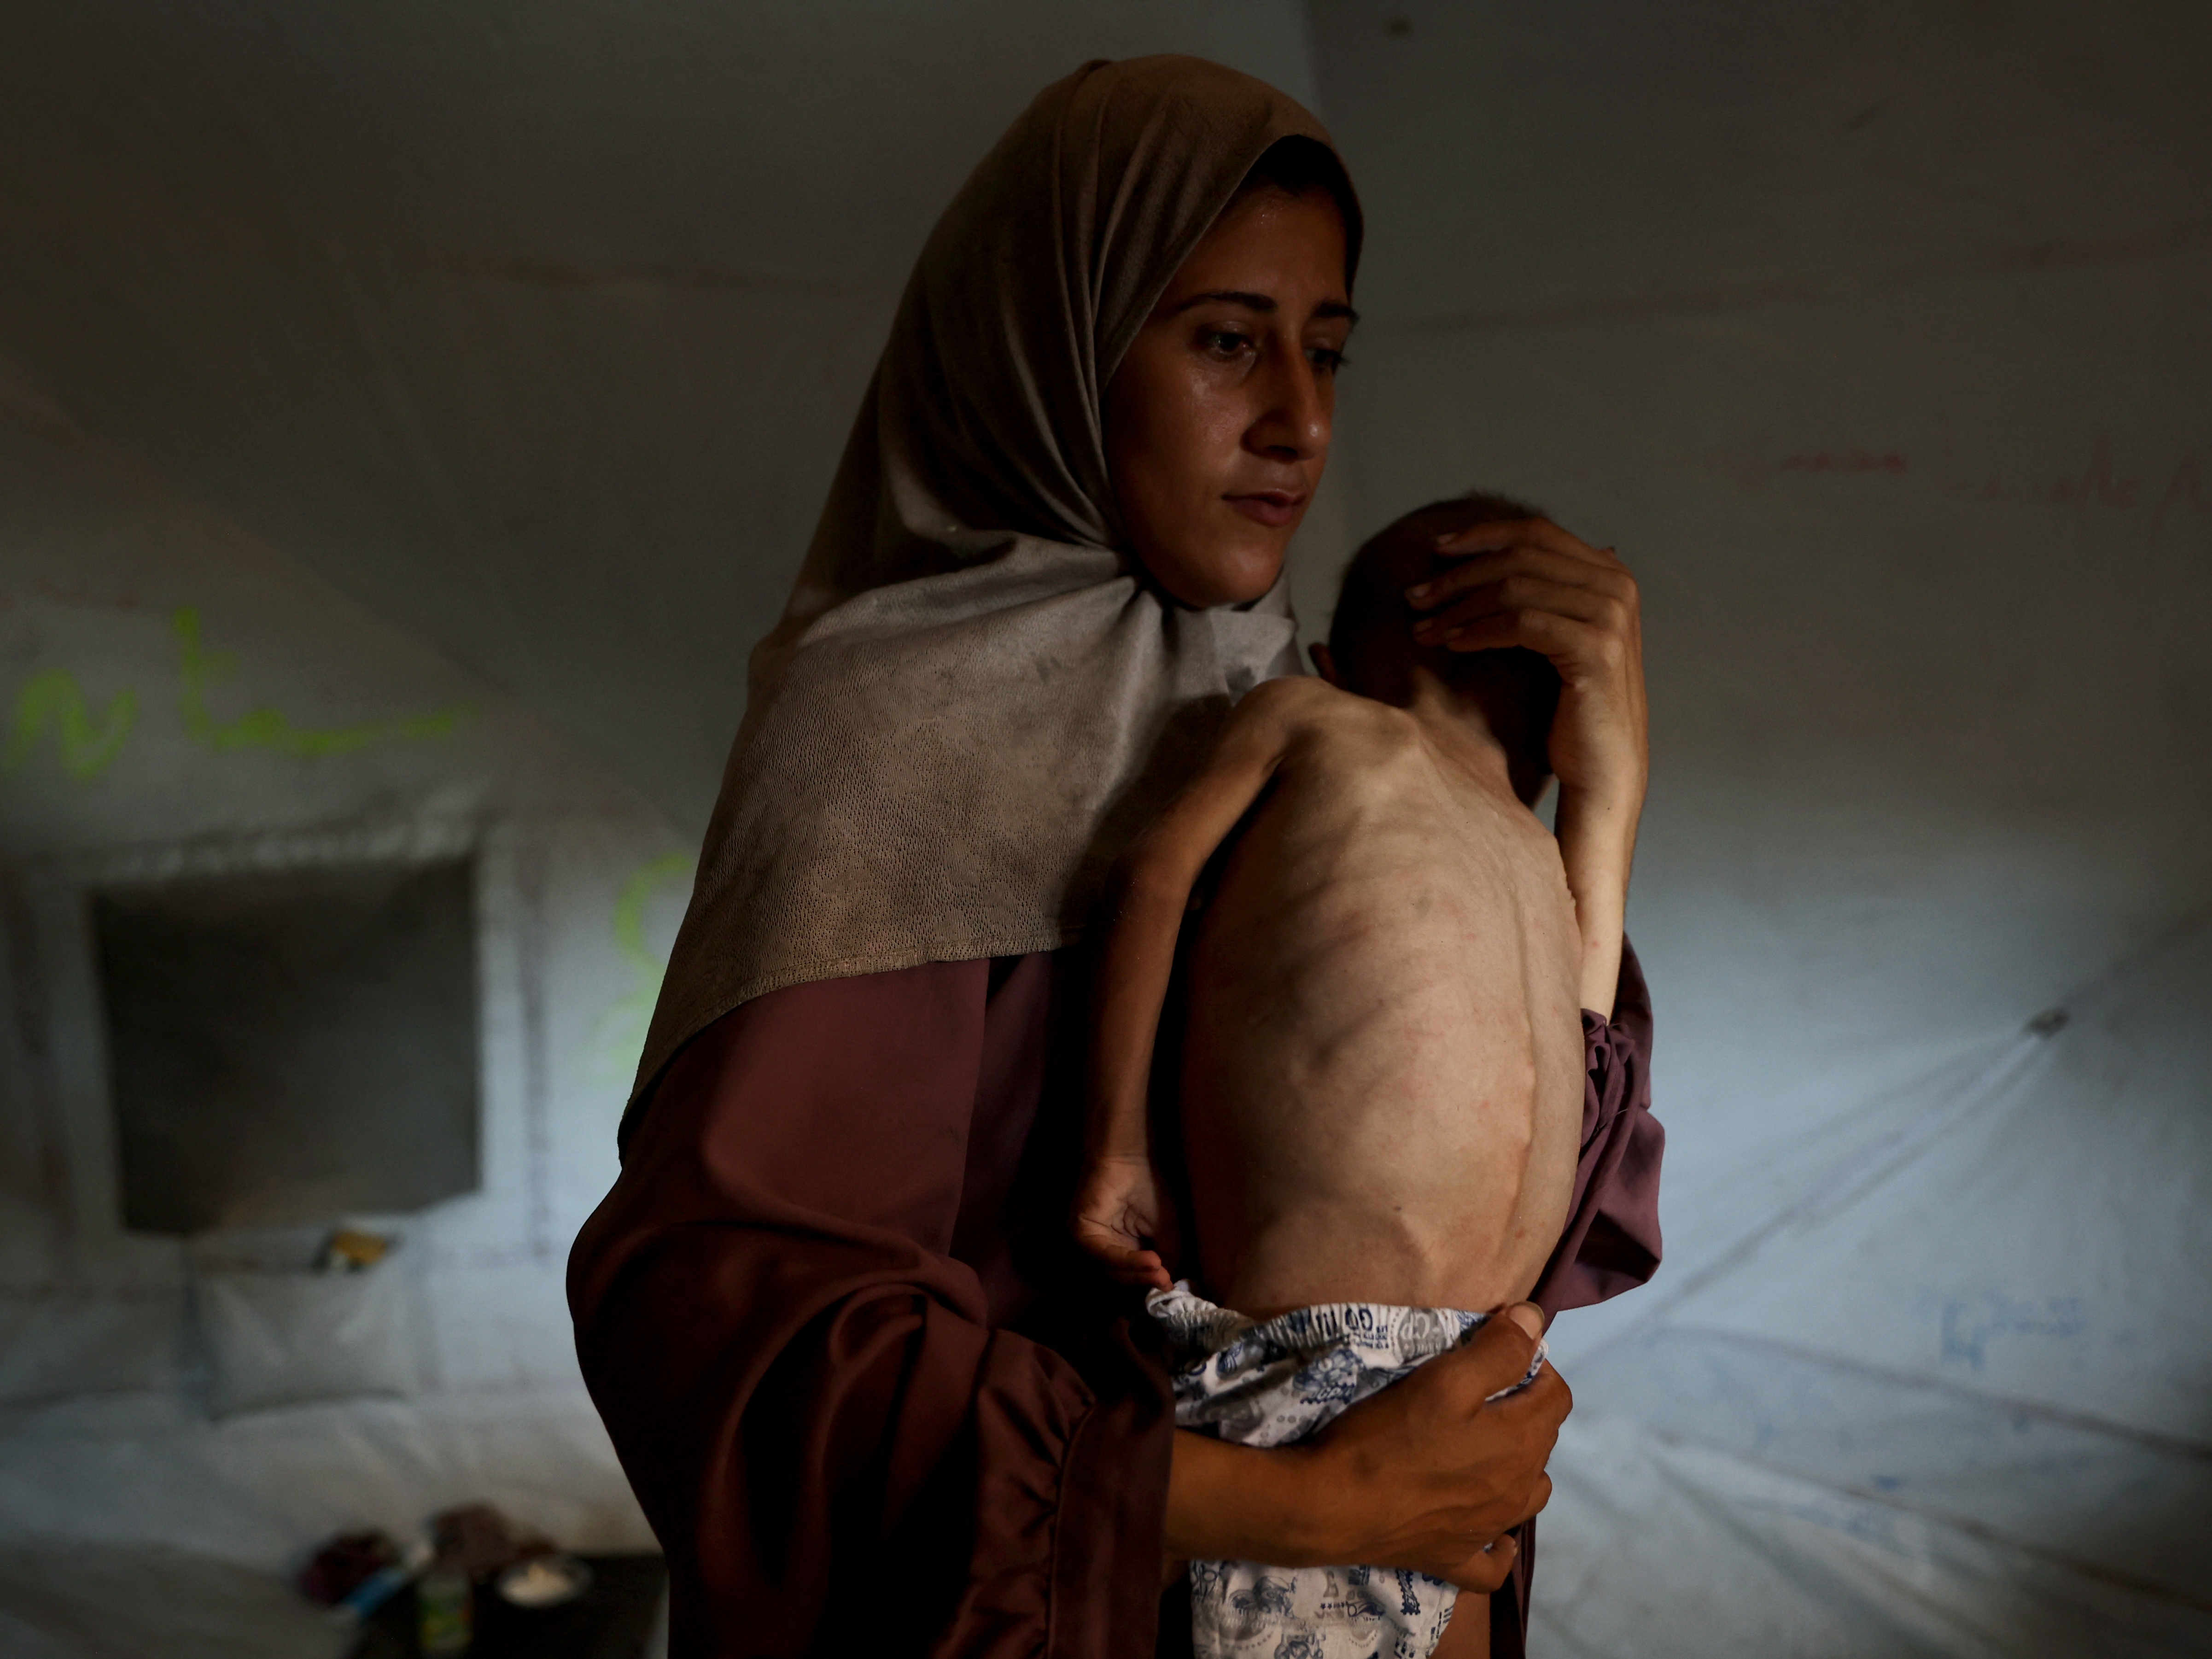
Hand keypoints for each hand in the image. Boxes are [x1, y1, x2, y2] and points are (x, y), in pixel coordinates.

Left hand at [1071, 1153, 1175, 1291]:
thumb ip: (1168, 1255)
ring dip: (1139, 1274)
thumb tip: (1167, 1283)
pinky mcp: (1082, 1233)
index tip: (1171, 1287)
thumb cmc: (1148, 1187)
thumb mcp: (1166, 1228)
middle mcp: (1104, 1249)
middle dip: (1145, 1282)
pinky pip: (1104, 1254)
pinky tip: (1151, 1260)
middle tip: (1167, 1283)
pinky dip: (1128, 1260)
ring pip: (1113, 1270)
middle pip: (1122, 1278)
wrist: (1129, 1159)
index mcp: (1123, 1249)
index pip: (1133, 1276)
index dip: (1151, 1284)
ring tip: (1161, 1274)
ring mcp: (1091, 1243)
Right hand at [1302, 1303, 1564, 1589]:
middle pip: (1542, 1438)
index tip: (1496, 1351)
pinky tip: (1489, 1530)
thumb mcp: (1444, 1379)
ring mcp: (1487, 1530)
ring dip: (1517, 1464)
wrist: (1333, 1505)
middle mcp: (1517, 1490)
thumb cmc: (1388, 1436)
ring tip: (1482, 1444)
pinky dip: (1497, 1545)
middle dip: (1522, 1406)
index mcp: (1521, 1443)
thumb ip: (1498, 1351)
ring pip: (1528, 1493)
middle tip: (1477, 1388)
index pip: (1556, 1394)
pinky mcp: (1454, 1558)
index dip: (1533, 1365)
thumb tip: (1535, 1321)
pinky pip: (1492, 1561)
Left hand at [1406, 518, 1647, 814]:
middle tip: (1415, 596)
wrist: (1603, 768)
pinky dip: (1478, 630)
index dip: (1481, 535)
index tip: (1435, 548)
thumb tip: (1496, 553)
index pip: (1536, 533)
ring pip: (1515, 588)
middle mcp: (1617, 587)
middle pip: (1520, 556)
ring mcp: (1610, 616)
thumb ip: (1542, 593)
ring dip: (1459, 606)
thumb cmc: (1571, 708)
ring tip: (1423, 627)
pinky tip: (1451, 643)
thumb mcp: (1558, 637)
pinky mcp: (1595, 648)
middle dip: (1459, 574)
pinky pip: (1521, 623)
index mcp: (1610, 575)